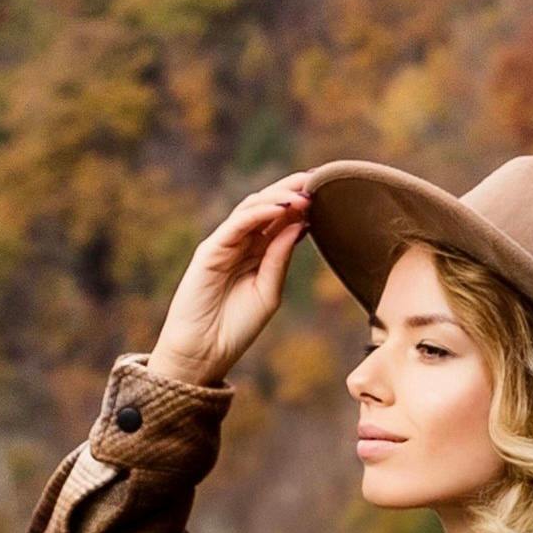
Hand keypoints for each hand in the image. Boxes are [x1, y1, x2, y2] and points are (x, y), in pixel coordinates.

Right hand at [148, 178, 310, 388]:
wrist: (203, 353)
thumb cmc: (235, 327)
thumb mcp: (268, 292)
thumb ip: (280, 258)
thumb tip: (300, 223)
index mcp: (257, 254)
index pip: (280, 219)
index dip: (302, 204)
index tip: (329, 191)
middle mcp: (240, 244)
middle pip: (267, 206)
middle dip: (292, 190)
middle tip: (319, 179)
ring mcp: (224, 245)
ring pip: (251, 208)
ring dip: (279, 197)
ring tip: (305, 193)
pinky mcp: (210, 250)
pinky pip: (236, 225)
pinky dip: (259, 213)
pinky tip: (281, 208)